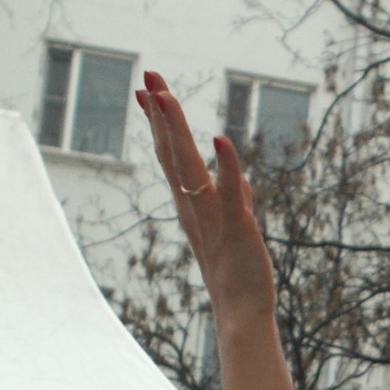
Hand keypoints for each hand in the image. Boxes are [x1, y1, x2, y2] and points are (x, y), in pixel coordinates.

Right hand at [138, 74, 273, 334]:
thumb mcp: (234, 226)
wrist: (241, 314)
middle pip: (171, 152)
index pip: (170, 155)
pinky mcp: (237, 227)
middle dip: (160, 112)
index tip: (147, 91)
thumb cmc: (236, 273)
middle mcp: (194, 206)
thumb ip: (233, 197)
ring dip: (176, 130)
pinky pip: (229, 193)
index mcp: (190, 205)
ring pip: (189, 166)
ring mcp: (212, 216)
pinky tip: (220, 140)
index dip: (159, 122)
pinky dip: (225, 167)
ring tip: (165, 96)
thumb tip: (235, 177)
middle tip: (147, 76)